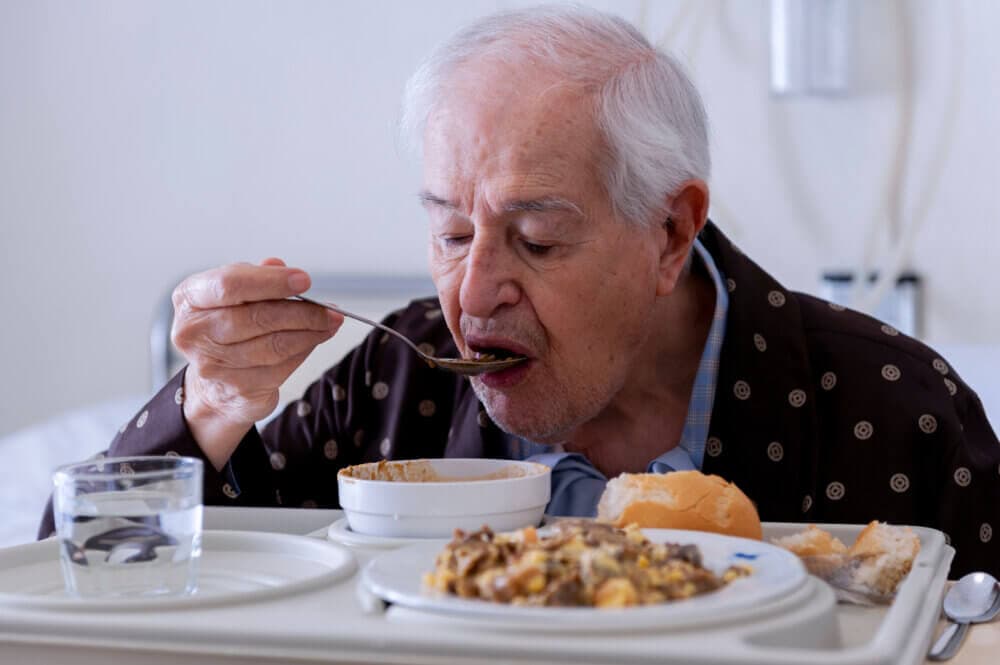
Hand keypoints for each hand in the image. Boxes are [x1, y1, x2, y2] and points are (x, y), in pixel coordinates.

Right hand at [171, 258, 341, 468]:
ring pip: (273, 345)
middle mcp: (194, 332)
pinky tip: (315, 339)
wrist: (214, 387)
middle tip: (328, 308)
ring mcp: (213, 365)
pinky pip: (281, 367)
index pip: (230, 284)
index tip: (304, 280)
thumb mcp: (233, 295)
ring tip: (329, 322)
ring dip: (309, 333)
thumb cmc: (226, 329)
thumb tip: (279, 266)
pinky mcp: (237, 388)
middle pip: (256, 317)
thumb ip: (255, 278)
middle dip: (301, 311)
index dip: (270, 281)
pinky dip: (304, 351)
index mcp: (190, 298)